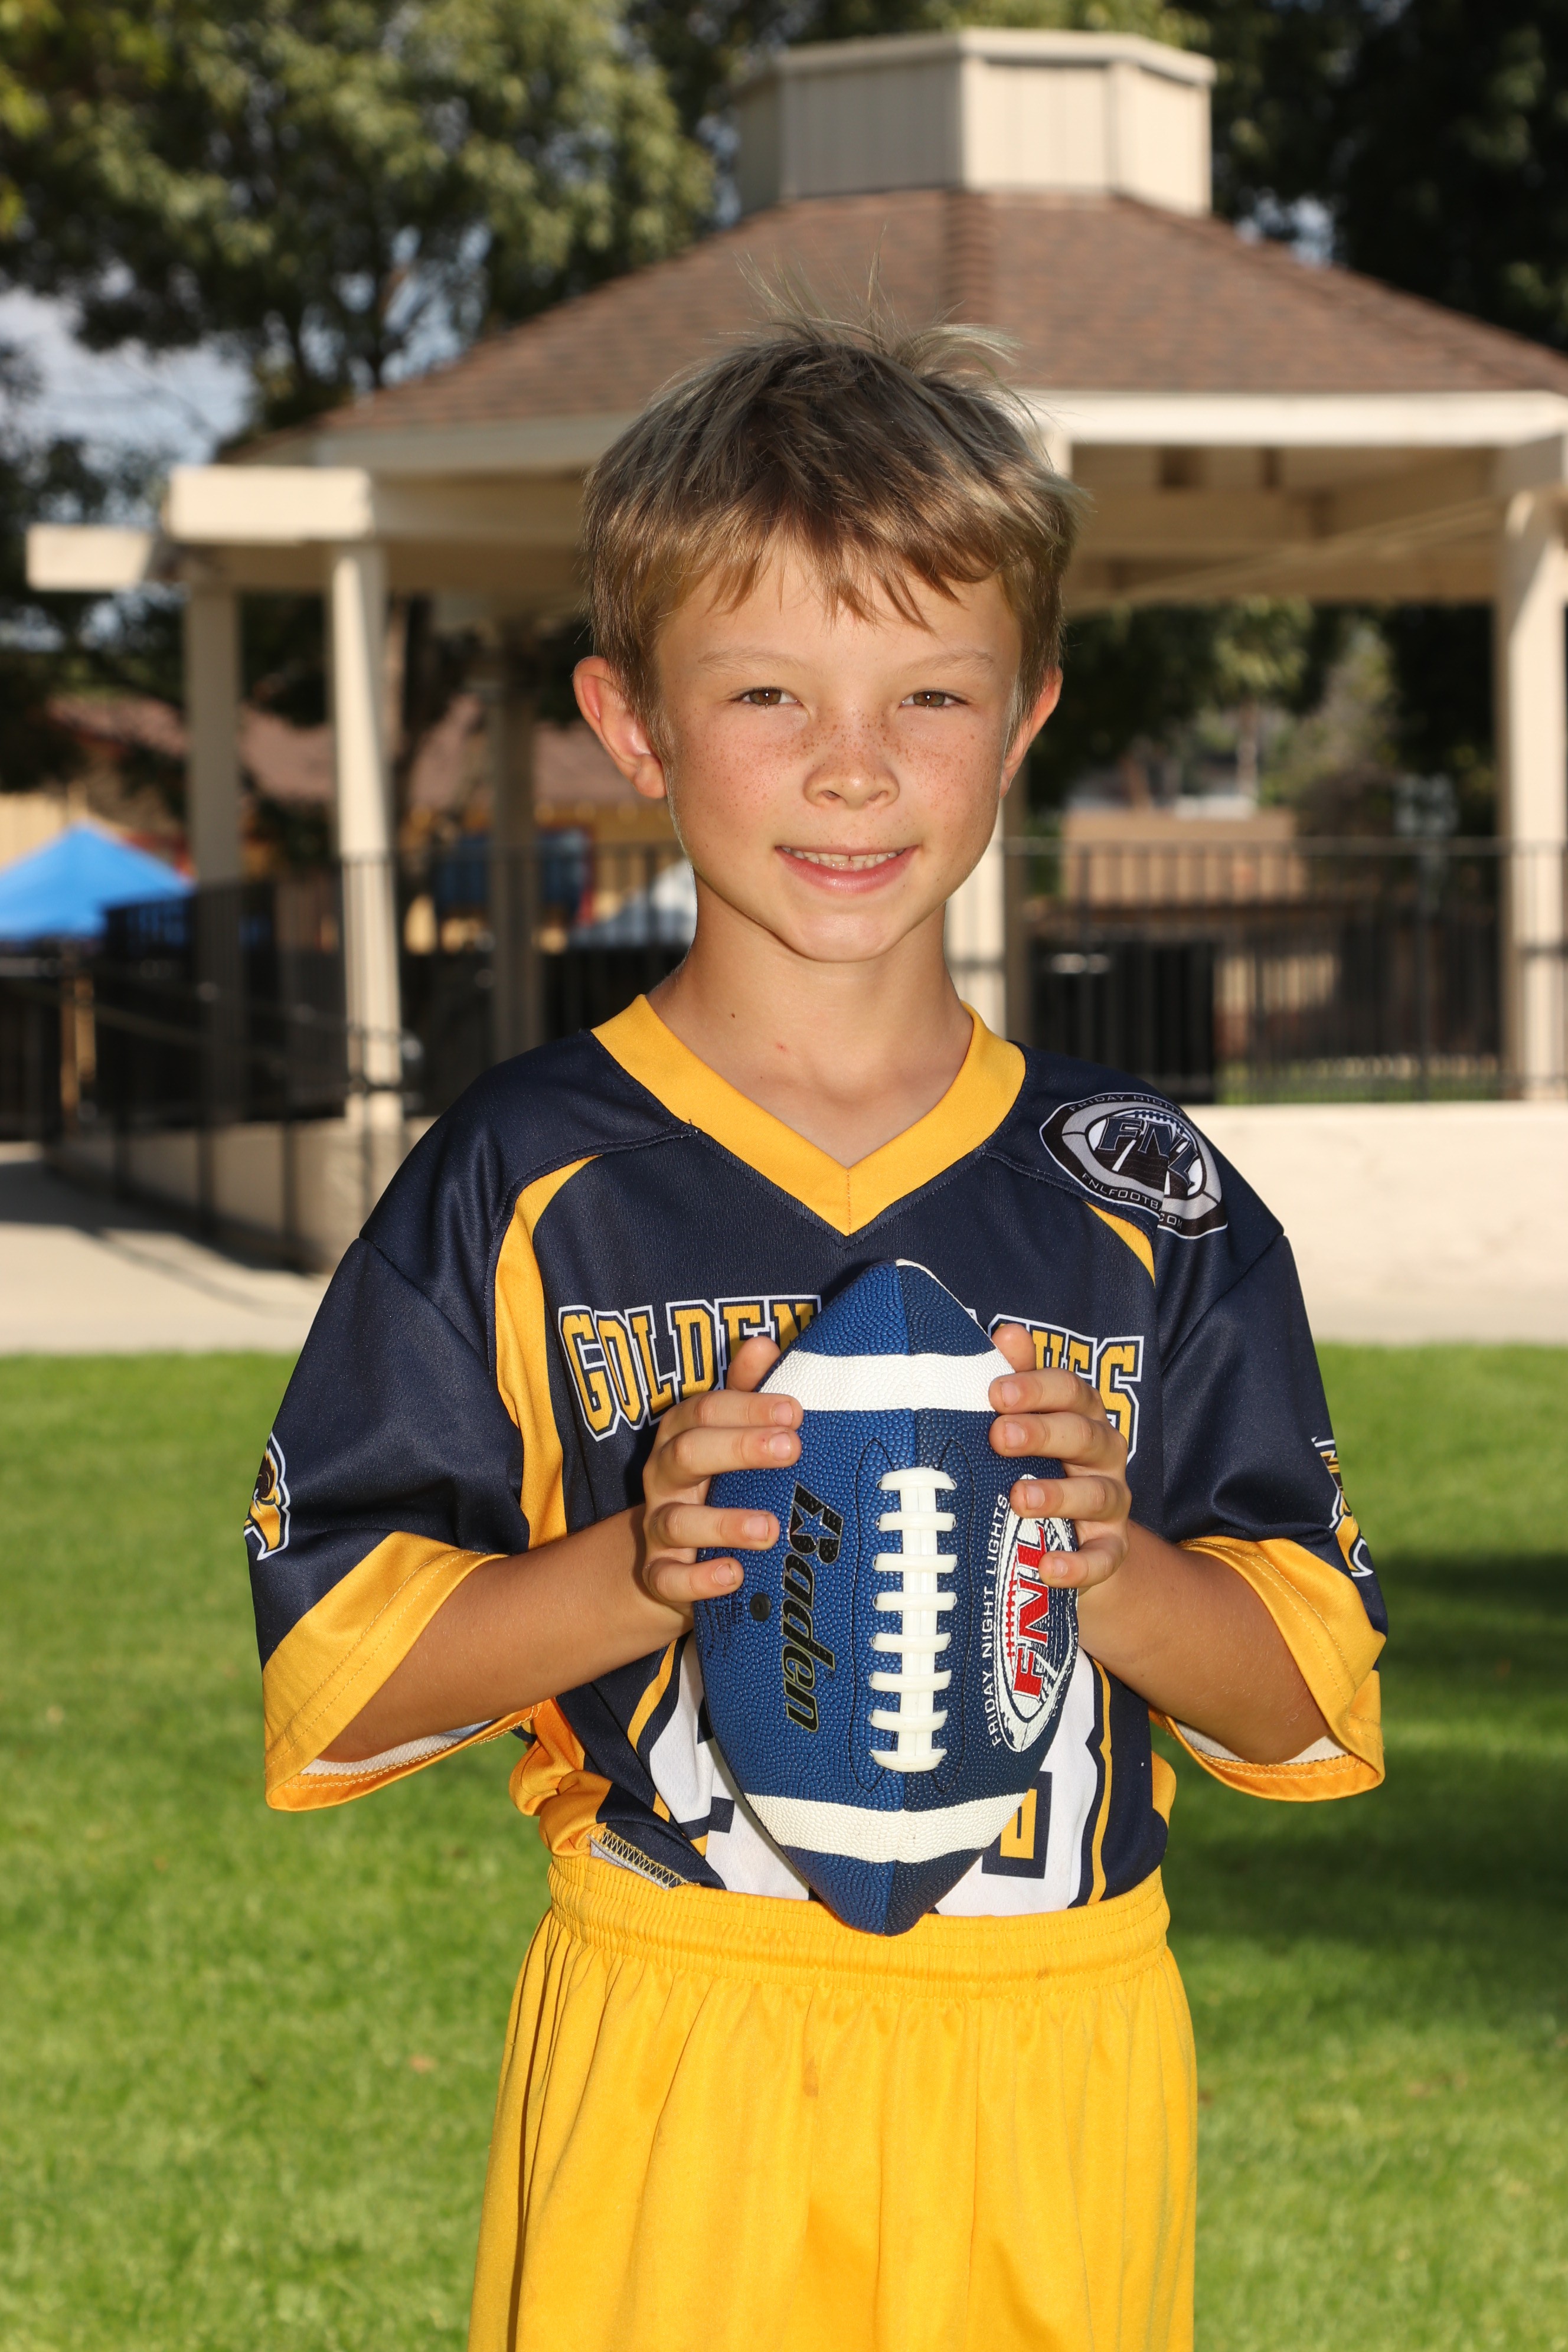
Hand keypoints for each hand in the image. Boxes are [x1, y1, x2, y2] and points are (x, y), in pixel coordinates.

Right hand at [636, 1333, 799, 1621]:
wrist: (670, 1559)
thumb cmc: (716, 1483)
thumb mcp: (726, 1435)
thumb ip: (744, 1393)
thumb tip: (762, 1343)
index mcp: (681, 1434)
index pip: (705, 1409)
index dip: (748, 1407)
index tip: (795, 1411)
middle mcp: (663, 1476)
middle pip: (688, 1454)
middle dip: (739, 1449)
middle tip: (791, 1450)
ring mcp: (658, 1527)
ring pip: (677, 1520)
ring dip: (723, 1523)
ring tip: (769, 1528)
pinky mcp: (659, 1574)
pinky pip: (668, 1578)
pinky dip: (698, 1580)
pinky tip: (733, 1575)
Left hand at [988, 1323, 1131, 1592]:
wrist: (1068, 1539)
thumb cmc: (1039, 1464)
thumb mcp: (1029, 1420)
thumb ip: (1021, 1378)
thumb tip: (1007, 1332)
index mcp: (1081, 1416)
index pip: (1071, 1390)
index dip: (1037, 1388)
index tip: (996, 1391)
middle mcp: (1103, 1455)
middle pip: (1084, 1436)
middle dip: (1043, 1434)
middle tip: (999, 1436)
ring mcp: (1110, 1503)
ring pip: (1097, 1494)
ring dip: (1059, 1495)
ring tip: (1019, 1498)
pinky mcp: (1111, 1549)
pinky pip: (1104, 1557)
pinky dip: (1080, 1564)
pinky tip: (1049, 1567)